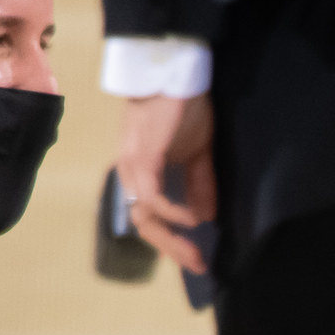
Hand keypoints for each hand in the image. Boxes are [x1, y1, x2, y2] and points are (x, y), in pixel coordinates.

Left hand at [115, 94, 217, 274]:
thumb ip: (199, 184)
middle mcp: (130, 173)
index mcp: (140, 173)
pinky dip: (173, 212)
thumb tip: (204, 218)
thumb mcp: (196, 152)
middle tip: (199, 264)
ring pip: (144, 216)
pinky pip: (153, 196)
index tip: (199, 260)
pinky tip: (193, 219)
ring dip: (171, 238)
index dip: (171, 243)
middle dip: (172, 249)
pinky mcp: (143, 157)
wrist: (173, 71)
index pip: (149, 218)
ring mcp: (133, 166)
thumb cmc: (183, 107)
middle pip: (143, 224)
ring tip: (197, 250)